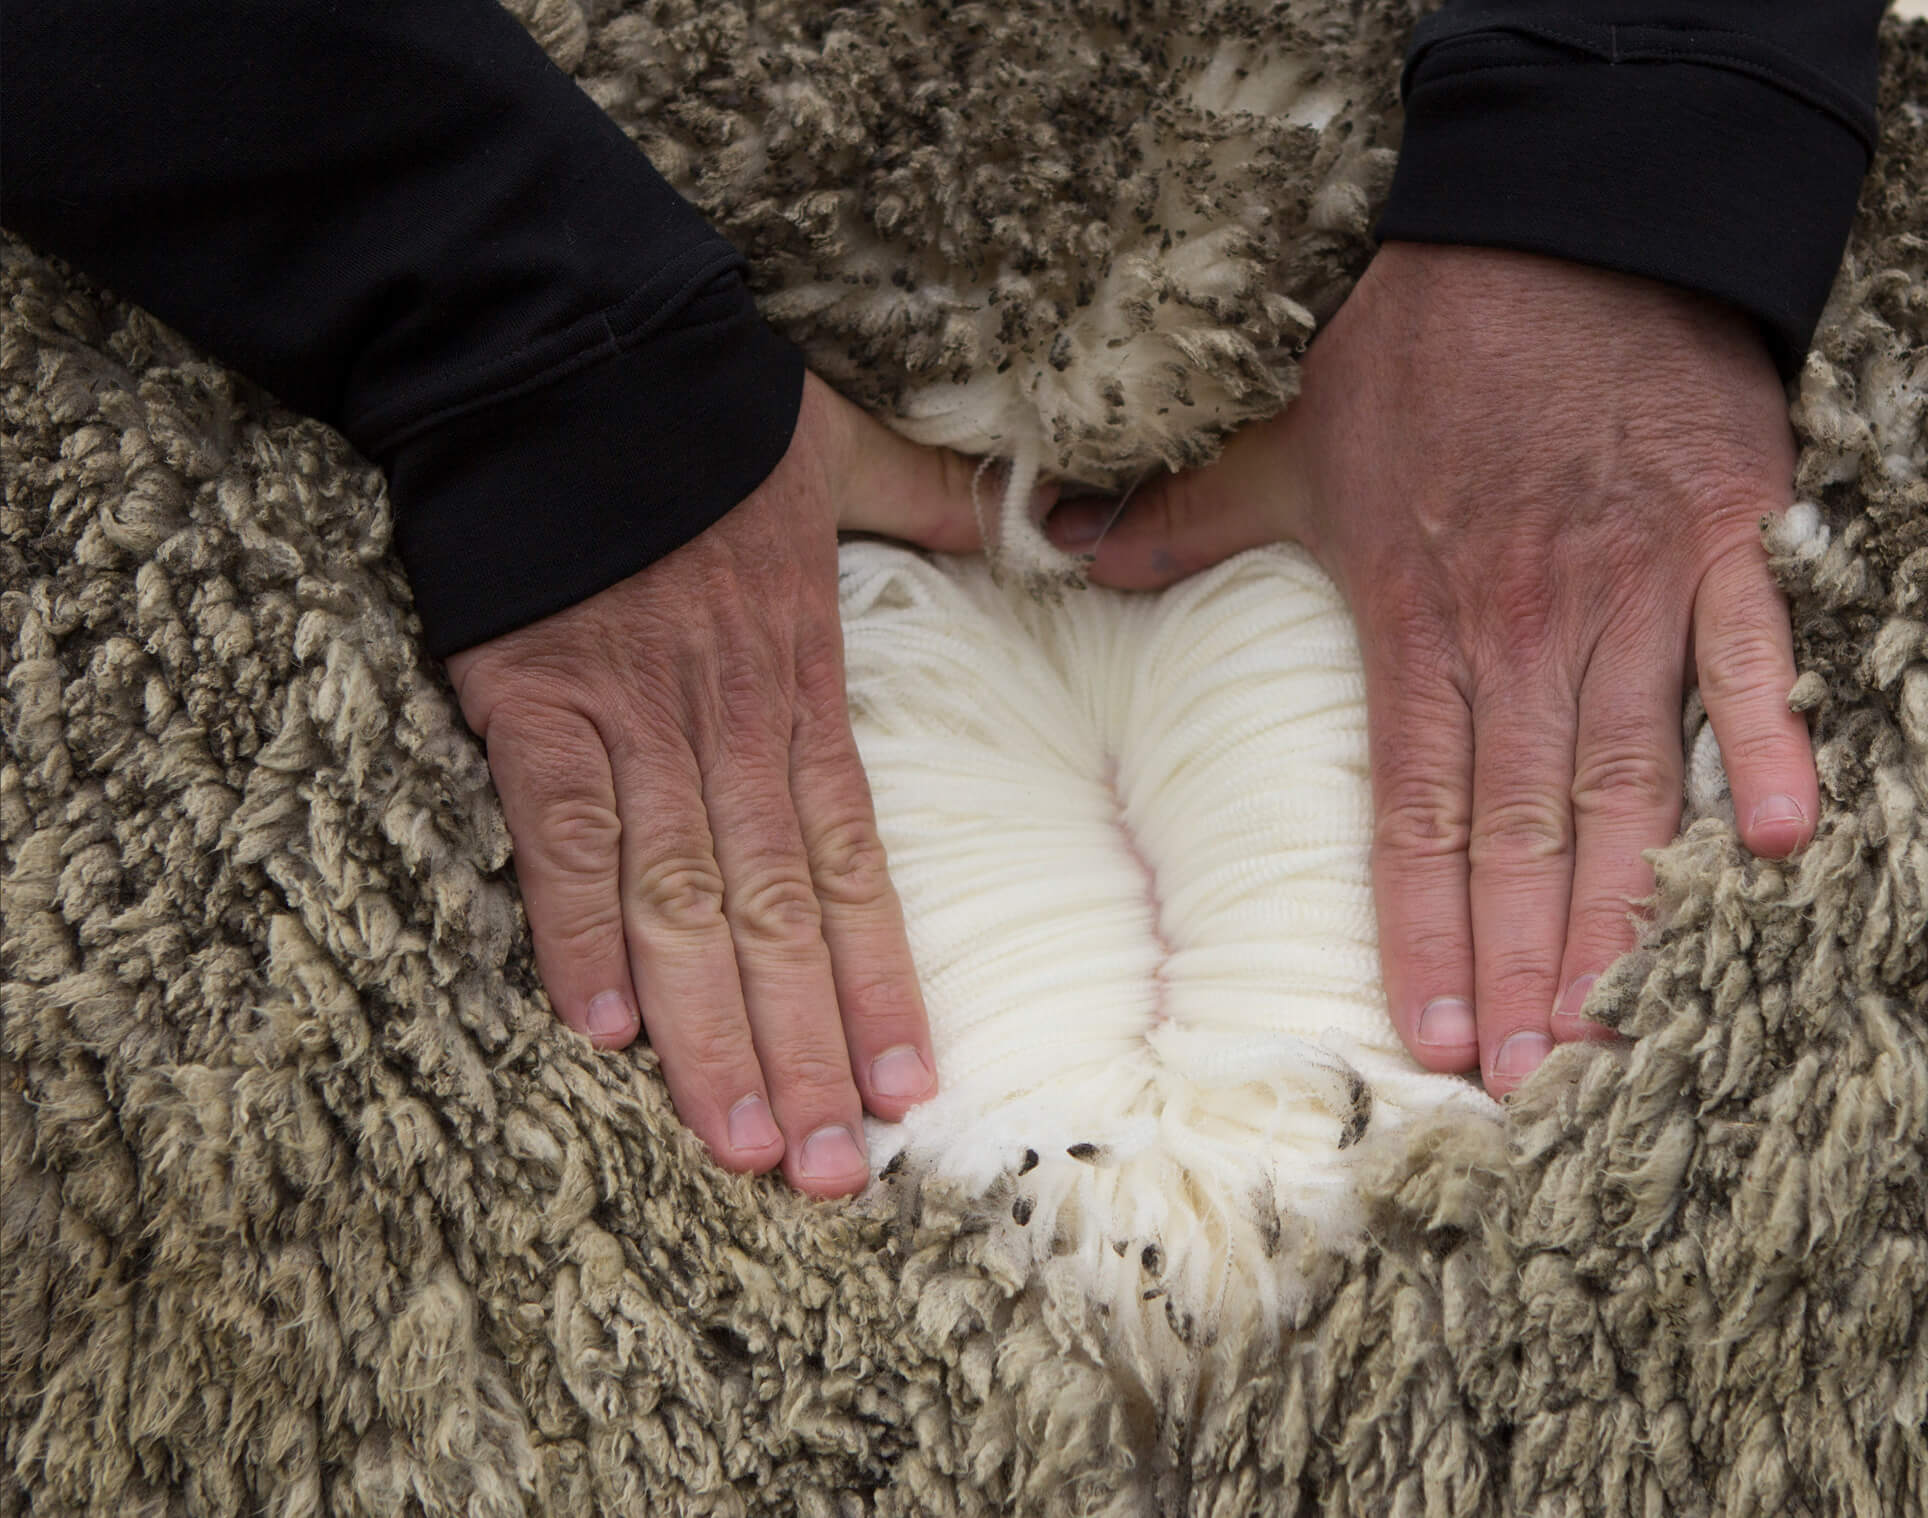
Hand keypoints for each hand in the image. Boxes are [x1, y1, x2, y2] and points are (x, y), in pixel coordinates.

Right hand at [448, 375, 998, 1190]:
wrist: (563, 348)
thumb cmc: (711, 412)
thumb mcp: (849, 452)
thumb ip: (943, 502)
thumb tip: (1048, 517)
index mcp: (808, 679)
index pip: (855, 859)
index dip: (882, 977)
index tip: (908, 1084)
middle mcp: (729, 722)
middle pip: (773, 914)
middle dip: (802, 1048)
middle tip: (826, 1172)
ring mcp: (629, 720)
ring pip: (678, 902)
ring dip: (708, 1030)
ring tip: (739, 1142)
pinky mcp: (529, 707)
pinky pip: (557, 838)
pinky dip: (575, 930)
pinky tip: (603, 1031)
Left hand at [1046, 244, 1818, 1096]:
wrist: (1561, 224)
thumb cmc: (1425, 346)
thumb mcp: (1289, 435)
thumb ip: (1188, 518)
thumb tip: (1069, 548)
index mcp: (1416, 618)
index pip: (1416, 814)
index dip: (1422, 933)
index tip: (1430, 1039)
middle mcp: (1522, 628)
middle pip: (1520, 830)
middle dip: (1522, 966)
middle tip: (1531, 1081)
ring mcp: (1630, 590)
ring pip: (1625, 781)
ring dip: (1623, 912)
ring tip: (1616, 1025)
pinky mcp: (1722, 542)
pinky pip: (1751, 662)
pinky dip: (1769, 747)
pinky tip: (1776, 847)